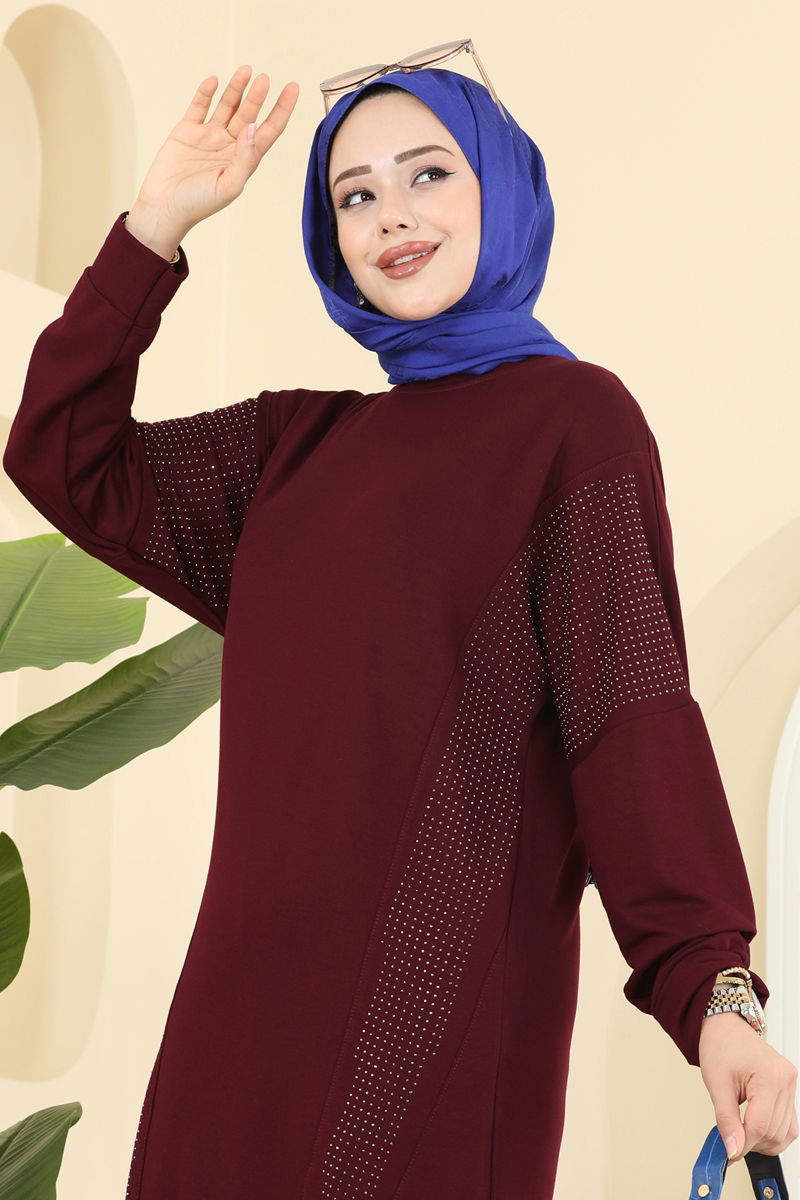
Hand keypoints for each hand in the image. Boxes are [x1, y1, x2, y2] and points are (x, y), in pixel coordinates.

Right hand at [126, 66, 298, 259]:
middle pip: (248, 114)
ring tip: (246, 71)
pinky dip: (205, 94)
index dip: (282, 110)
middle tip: (264, 79)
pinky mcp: (187, 131)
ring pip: (226, 106)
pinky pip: (199, 107)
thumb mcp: (229, 187)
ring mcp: (208, 136)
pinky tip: (214, 81)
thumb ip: (245, 159)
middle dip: (257, 97)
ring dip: (236, 89)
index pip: (268, 131)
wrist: (164, 207)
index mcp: (244, 160)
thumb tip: (253, 129)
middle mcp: (229, 145)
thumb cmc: (198, 204)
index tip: (292, 88)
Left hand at [699, 1012, 797, 1161]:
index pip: (760, 1125)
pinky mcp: (789, 1091)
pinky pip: (788, 1125)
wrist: (726, 1027)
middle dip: (750, 1142)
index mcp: (770, 1076)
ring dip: (762, 1141)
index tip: (728, 1152)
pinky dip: (772, 1133)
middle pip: (773, 1132)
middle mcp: (786, 1081)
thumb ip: (725, 1120)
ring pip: (784, 1134)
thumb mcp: (716, 1084)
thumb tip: (732, 1150)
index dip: (743, 1144)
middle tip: (729, 1140)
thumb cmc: (721, 1046)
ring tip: (740, 1132)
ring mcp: (791, 1086)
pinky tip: (755, 1130)